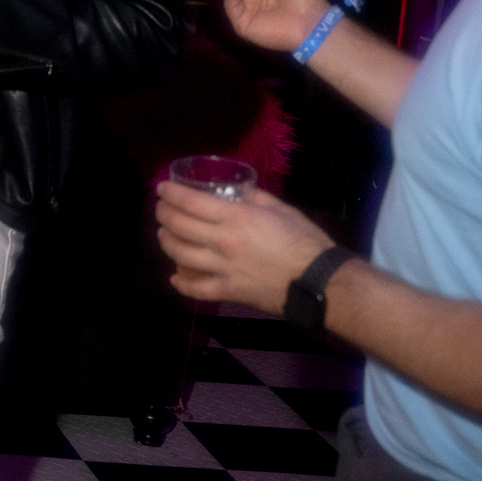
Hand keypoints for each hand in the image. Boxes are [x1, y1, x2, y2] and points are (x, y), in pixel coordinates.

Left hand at [154, 181, 334, 312]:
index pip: (191, 202)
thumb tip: (237, 191)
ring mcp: (223, 268)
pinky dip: (181, 284)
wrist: (320, 281)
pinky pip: (197, 289)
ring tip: (163, 235)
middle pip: (179, 225)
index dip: (171, 193)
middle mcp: (223, 241)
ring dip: (166, 242)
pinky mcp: (229, 291)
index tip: (162, 189)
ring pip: (181, 254)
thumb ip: (255, 198)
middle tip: (161, 210)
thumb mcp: (281, 209)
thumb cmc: (305, 241)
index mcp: (236, 217)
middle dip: (163, 214)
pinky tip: (174, 278)